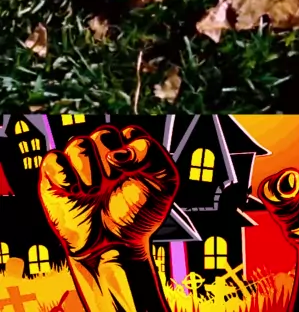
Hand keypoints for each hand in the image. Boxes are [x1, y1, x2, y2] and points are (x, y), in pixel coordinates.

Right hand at [39, 125, 178, 262]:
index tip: (134, 172)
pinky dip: (63, 173)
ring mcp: (79, 165)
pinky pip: (53, 159)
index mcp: (129, 150)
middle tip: (113, 185)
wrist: (114, 248)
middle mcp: (103, 153)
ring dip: (88, 169)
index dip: (132, 151)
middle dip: (110, 161)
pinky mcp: (56, 179)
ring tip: (95, 192)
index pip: (129, 133)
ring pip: (78, 143)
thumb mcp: (163, 182)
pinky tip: (74, 190)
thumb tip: (117, 152)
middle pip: (103, 134)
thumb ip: (151, 153)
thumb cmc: (137, 216)